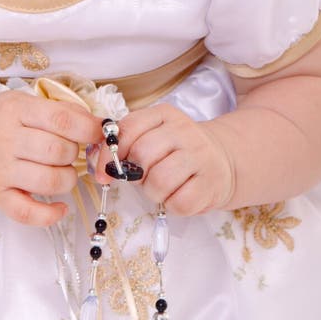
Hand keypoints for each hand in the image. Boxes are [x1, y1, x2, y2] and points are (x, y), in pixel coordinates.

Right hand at [0, 90, 101, 225]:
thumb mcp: (23, 102)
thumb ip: (58, 110)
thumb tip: (97, 124)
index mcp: (16, 110)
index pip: (60, 120)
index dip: (88, 129)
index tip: (99, 133)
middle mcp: (5, 139)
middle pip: (57, 151)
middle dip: (73, 154)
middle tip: (68, 151)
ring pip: (49, 182)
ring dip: (67, 179)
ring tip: (62, 172)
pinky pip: (28, 213)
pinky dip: (50, 214)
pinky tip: (59, 207)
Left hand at [96, 104, 234, 214]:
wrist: (222, 159)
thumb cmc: (176, 150)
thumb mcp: (153, 135)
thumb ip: (125, 142)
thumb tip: (98, 163)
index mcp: (164, 114)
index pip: (127, 128)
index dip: (109, 153)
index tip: (103, 171)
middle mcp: (184, 130)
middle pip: (142, 155)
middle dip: (134, 174)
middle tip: (141, 178)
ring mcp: (200, 156)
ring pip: (160, 180)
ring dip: (152, 192)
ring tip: (159, 187)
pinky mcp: (212, 184)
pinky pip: (180, 202)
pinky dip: (171, 205)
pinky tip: (176, 196)